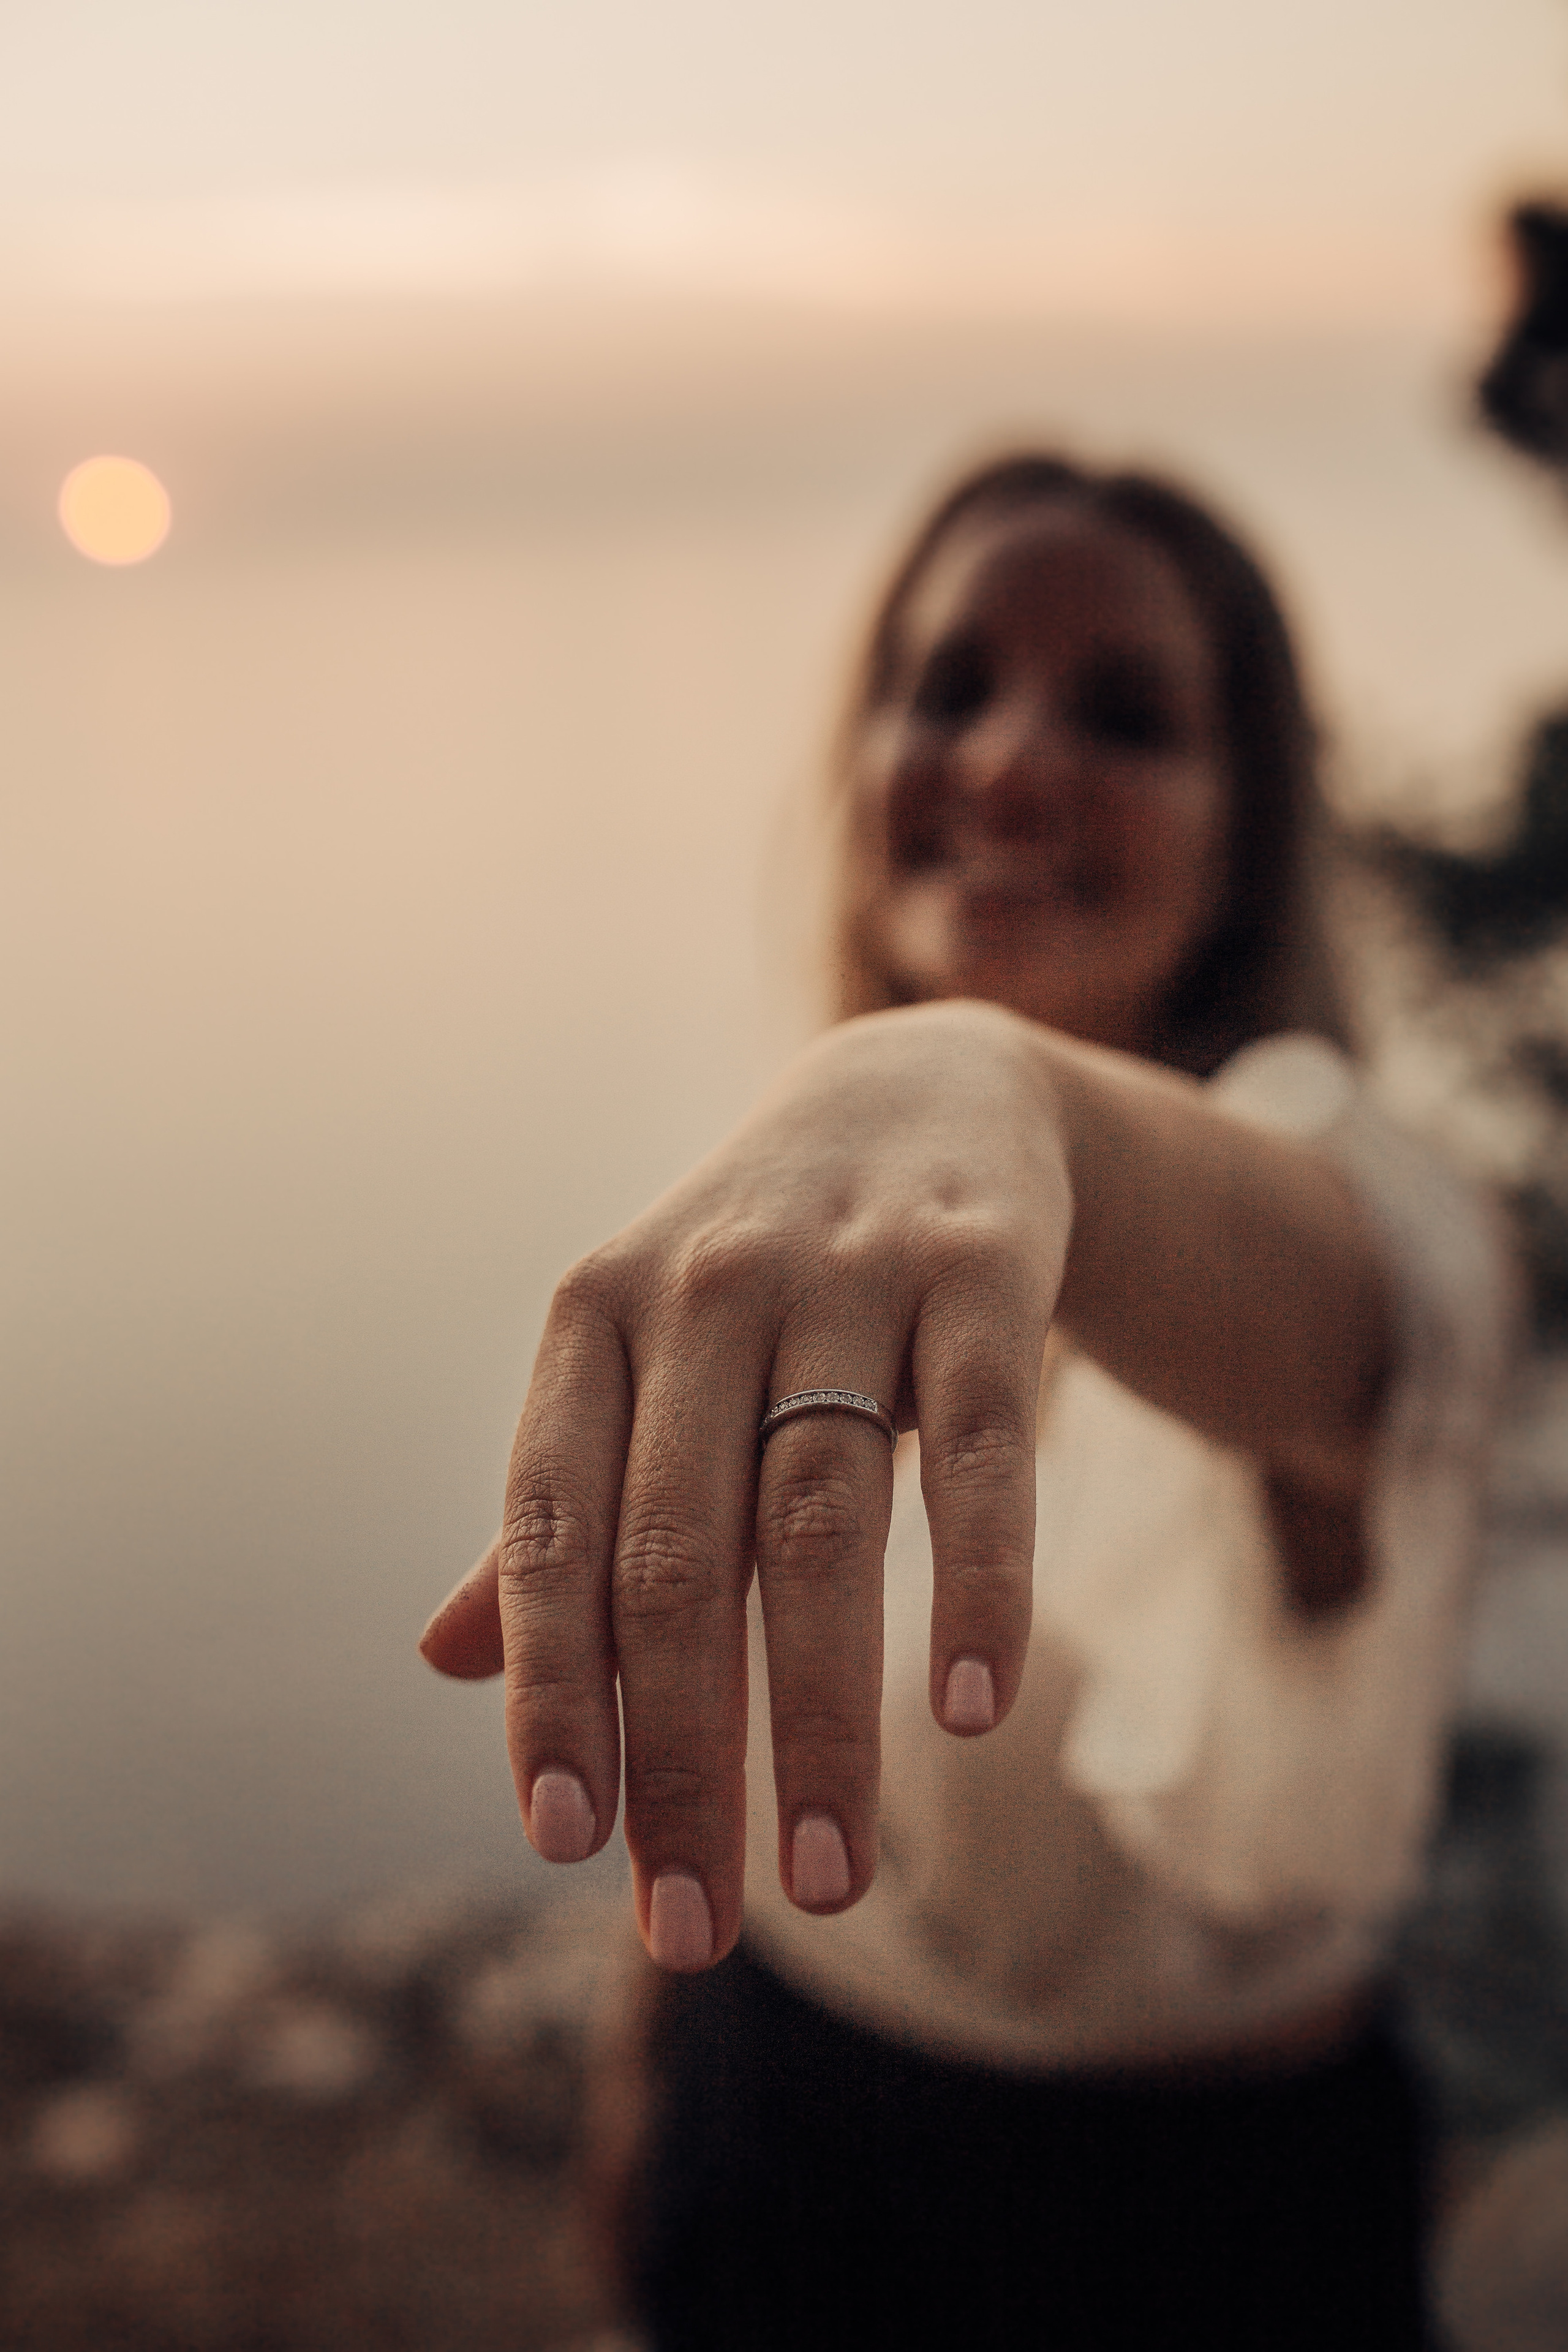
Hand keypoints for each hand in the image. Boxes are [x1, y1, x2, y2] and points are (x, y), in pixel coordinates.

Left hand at [420, 1001, 1070, 1970]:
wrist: (920, 1091)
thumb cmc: (756, 1273)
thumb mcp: (637, 1360)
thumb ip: (561, 1507)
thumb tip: (438, 1663)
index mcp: (593, 1314)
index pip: (547, 1528)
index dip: (546, 1689)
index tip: (566, 1847)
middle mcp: (705, 1285)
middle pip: (680, 1555)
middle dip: (683, 1755)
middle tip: (694, 1926)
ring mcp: (849, 1270)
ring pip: (824, 1522)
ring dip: (825, 1719)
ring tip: (829, 1882)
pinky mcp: (985, 1269)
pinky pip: (980, 1447)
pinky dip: (977, 1581)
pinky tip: (971, 1712)